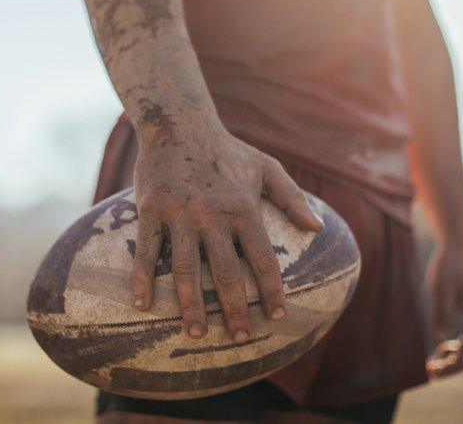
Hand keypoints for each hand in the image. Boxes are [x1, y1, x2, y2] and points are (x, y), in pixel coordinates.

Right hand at [131, 129, 323, 342]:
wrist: (177, 122)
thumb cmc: (226, 149)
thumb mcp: (267, 167)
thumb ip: (293, 197)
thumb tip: (320, 228)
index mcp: (243, 207)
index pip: (262, 258)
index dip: (272, 290)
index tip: (279, 317)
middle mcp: (212, 214)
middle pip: (224, 273)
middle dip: (235, 310)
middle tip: (240, 339)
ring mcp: (179, 213)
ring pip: (185, 269)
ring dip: (191, 305)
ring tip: (196, 335)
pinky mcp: (151, 209)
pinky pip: (146, 251)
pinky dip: (142, 279)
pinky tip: (143, 306)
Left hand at [425, 243, 462, 378]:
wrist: (461, 243)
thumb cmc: (450, 264)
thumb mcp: (440, 290)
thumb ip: (441, 316)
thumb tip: (440, 344)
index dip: (454, 367)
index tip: (434, 372)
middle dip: (453, 365)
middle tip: (430, 372)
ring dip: (455, 357)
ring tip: (432, 363)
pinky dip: (458, 346)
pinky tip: (442, 347)